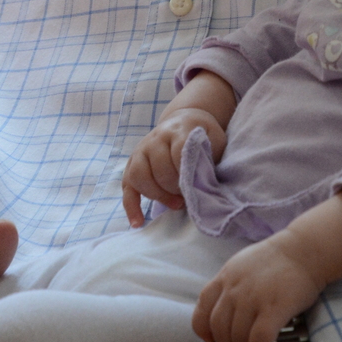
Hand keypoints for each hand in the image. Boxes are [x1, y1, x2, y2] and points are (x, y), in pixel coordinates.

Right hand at [122, 109, 227, 225]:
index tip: (195, 188)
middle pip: (159, 169)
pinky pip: (126, 187)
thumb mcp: (215, 139)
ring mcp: (141, 150)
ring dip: (157, 196)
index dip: (186, 175)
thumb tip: (202, 186)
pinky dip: (131, 206)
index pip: (177, 153)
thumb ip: (209, 158)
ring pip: (139, 177)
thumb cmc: (202, 135)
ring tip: (176, 204)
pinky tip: (138, 222)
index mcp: (178, 130)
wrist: (184, 119)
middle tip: (189, 197)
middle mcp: (155, 138)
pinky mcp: (132, 164)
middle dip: (174, 189)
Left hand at [193, 233, 322, 341]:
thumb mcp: (242, 265)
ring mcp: (253, 299)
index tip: (213, 338)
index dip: (204, 330)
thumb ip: (228, 286)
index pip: (201, 311)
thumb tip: (221, 312)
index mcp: (225, 277)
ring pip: (237, 339)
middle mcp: (234, 289)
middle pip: (219, 330)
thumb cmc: (276, 260)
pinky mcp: (273, 309)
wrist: (304, 249)